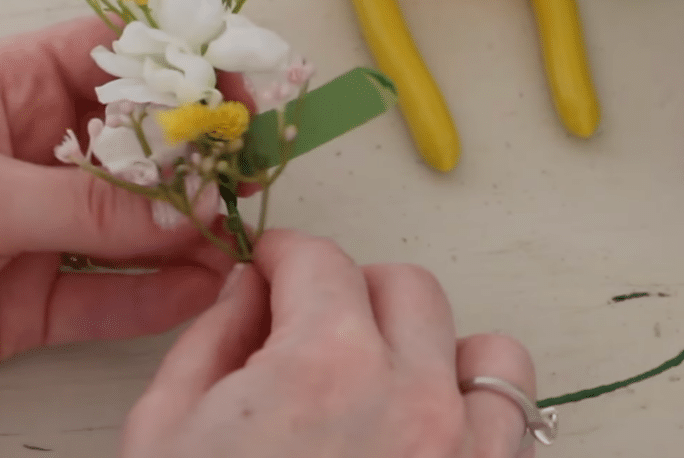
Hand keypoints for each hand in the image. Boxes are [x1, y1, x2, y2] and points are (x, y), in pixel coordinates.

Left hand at [0, 16, 245, 431]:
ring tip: (239, 239)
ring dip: (187, 231)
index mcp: (6, 92)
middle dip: (194, 159)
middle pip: (135, 146)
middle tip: (247, 175)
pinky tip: (200, 290)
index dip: (176, 70)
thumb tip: (188, 210)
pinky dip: (157, 295)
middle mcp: (30, 156)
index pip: (110, 62)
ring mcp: (35, 230)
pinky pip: (110, 293)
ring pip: (132, 225)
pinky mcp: (32, 299)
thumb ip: (88, 205)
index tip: (233, 93)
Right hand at [121, 230, 538, 457]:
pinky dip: (476, 408)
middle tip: (308, 321)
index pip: (320, 260)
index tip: (272, 268)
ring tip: (381, 375)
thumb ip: (213, 335)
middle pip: (405, 287)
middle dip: (349, 290)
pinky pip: (516, 424)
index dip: (284, 255)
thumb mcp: (167, 428)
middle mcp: (412, 402)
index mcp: (322, 368)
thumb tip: (251, 289)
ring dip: (431, 346)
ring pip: (484, 348)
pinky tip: (423, 429)